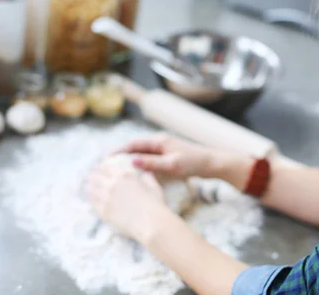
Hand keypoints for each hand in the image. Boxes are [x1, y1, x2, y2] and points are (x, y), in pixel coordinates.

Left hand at [85, 164, 168, 240]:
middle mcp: (111, 185)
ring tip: (89, 188)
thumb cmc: (155, 204)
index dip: (101, 168)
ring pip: (90, 190)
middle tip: (92, 178)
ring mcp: (105, 199)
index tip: (100, 169)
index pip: (105, 168)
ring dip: (89, 187)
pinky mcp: (103, 213)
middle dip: (92, 176)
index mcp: (123, 176)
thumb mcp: (153, 186)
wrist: (151, 224)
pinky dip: (91, 200)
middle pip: (94, 177)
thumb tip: (146, 174)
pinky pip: (92, 204)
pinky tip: (92, 200)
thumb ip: (147, 178)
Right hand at [116, 133, 230, 178]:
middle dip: (121, 157)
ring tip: (117, 173)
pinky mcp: (168, 158)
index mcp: (159, 141)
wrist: (212, 164)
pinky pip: (149, 161)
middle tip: (107, 167)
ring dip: (130, 162)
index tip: (106, 159)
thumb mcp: (172, 164)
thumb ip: (152, 163)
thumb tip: (132, 162)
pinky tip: (135, 177)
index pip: (134, 144)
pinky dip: (140, 167)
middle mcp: (160, 143)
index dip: (119, 151)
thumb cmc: (193, 163)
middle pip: (136, 149)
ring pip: (142, 156)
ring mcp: (164, 151)